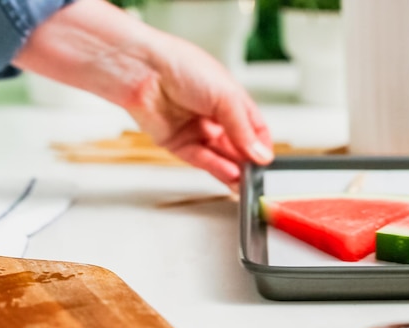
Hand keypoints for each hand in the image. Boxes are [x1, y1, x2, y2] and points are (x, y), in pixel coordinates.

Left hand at [13, 0, 273, 188]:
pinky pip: (200, 159)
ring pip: (219, 155)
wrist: (143, 72)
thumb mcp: (226, 95)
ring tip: (244, 180)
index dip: (260, 144)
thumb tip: (260, 154)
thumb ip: (243, 128)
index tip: (266, 159)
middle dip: (246, 160)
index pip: (252, 126)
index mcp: (228, 98)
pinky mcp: (177, 143)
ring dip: (232, 168)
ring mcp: (195, 129)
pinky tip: (229, 174)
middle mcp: (212, 115)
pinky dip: (215, 167)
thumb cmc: (182, 67)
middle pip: (236, 144)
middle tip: (256, 175)